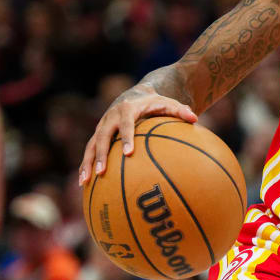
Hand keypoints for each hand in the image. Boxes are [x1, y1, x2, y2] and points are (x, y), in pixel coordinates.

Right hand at [78, 81, 197, 184]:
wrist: (135, 94)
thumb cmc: (156, 103)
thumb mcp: (169, 103)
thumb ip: (181, 111)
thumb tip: (195, 119)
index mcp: (127, 109)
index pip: (125, 124)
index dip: (126, 138)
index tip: (128, 154)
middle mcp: (110, 117)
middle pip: (102, 136)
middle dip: (101, 155)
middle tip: (102, 173)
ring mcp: (102, 126)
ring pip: (91, 145)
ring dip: (87, 163)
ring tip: (84, 182)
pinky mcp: (97, 134)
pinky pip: (90, 151)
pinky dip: (86, 166)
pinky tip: (84, 184)